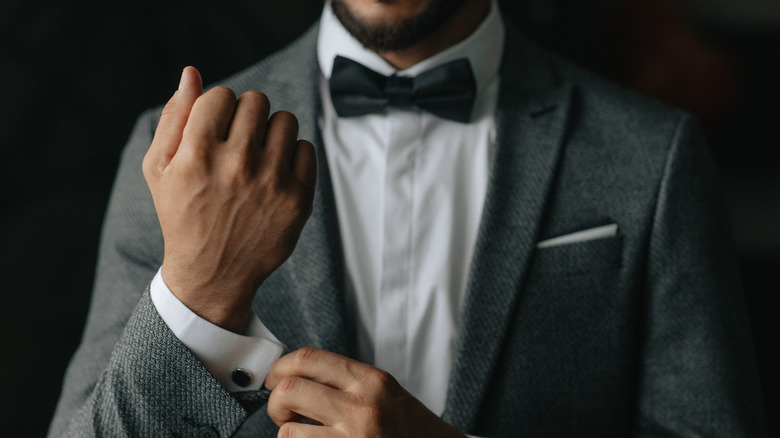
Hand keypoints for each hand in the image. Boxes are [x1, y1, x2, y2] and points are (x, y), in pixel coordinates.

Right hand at [142, 67, 316, 332]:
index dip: (218, 109)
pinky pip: (306, 148)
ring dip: (272, 131)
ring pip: (286, 120)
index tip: (216, 130)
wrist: (212, 273)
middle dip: (246, 116)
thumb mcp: (160, 168)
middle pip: (257, 101)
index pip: (222, 95)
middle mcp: (237, 165)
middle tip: (238, 142)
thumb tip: (192, 73)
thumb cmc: (182, 214)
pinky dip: (293, 155)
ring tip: (258, 155)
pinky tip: (275, 173)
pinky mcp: (298, 199)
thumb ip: (175, 117)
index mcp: (197, 154)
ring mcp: (271, 183)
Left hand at [265, 347, 466, 437]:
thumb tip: (294, 376)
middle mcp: (362, 406)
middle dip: (276, 403)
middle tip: (284, 413)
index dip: (280, 367)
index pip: (309, 358)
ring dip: (288, 435)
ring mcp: (354, 437)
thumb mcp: (383, 393)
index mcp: (370, 381)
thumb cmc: (409, 429)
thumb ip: (345, 382)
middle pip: (290, 389)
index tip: (274, 378)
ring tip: (303, 435)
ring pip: (288, 431)